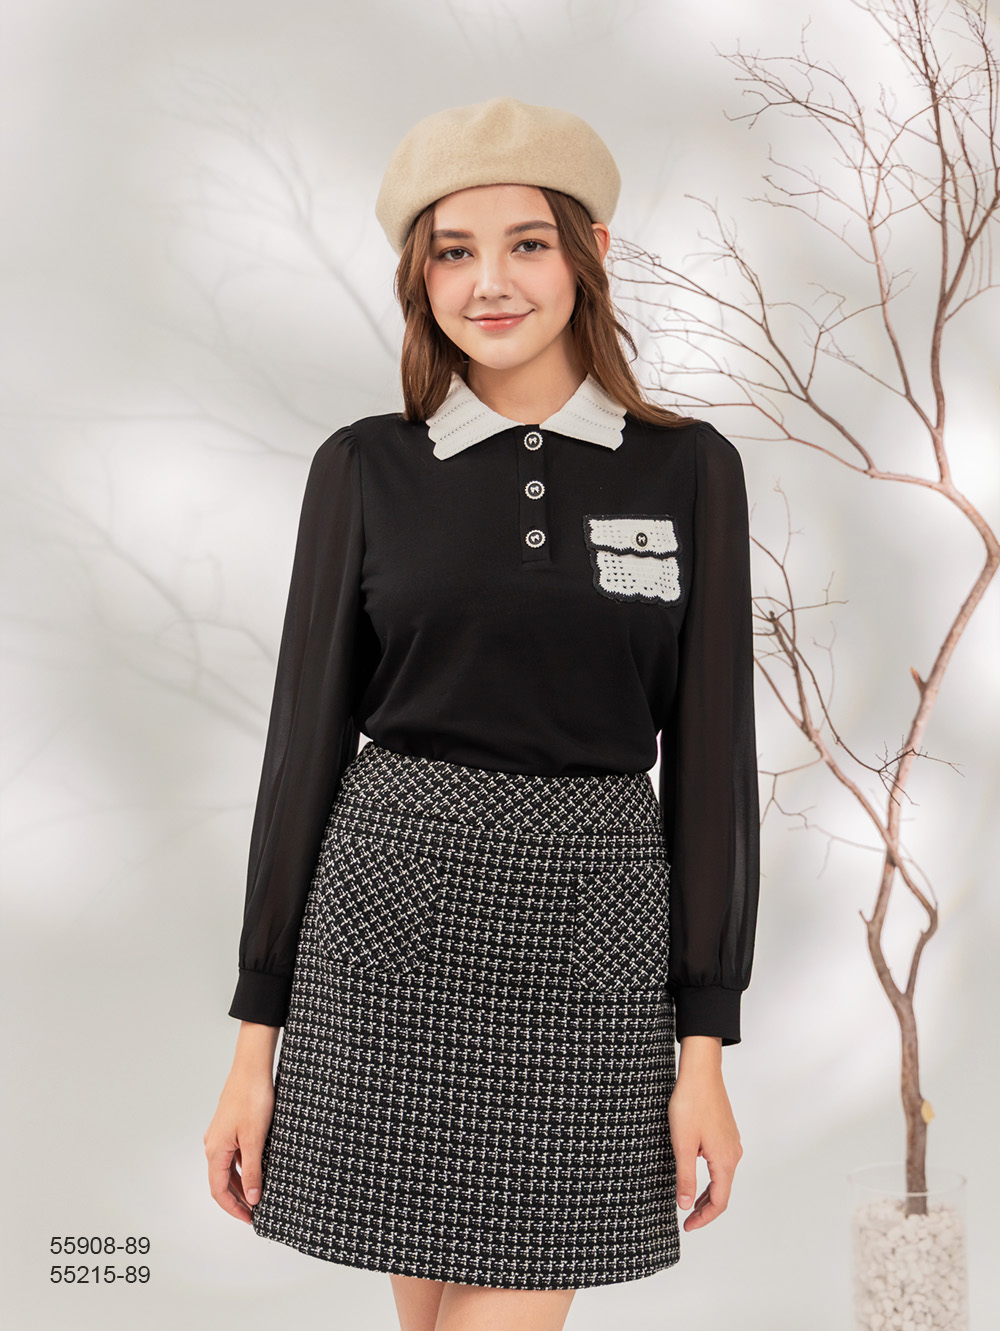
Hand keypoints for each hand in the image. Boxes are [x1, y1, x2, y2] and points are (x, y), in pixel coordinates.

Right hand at [204, 1023, 278, 1223]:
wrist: (252, 1066)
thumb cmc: (252, 1098)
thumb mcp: (256, 1139)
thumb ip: (252, 1171)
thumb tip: (252, 1199)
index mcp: (215, 1150)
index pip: (219, 1191)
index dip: (233, 1209)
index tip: (250, 1219)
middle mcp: (213, 1144)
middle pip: (221, 1181)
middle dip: (237, 1199)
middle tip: (255, 1212)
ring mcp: (220, 1134)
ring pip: (227, 1168)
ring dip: (240, 1184)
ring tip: (258, 1195)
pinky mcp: (229, 1126)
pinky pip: (233, 1154)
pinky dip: (243, 1166)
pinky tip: (258, 1169)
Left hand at [668, 1053, 742, 1231]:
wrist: (701, 1071)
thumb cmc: (691, 1103)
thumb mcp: (682, 1144)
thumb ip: (685, 1177)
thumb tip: (685, 1205)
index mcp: (725, 1160)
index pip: (719, 1201)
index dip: (703, 1218)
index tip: (687, 1226)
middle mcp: (733, 1153)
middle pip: (723, 1191)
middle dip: (705, 1209)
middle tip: (687, 1220)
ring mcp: (732, 1141)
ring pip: (722, 1176)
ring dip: (707, 1192)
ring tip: (689, 1201)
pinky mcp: (726, 1131)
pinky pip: (720, 1161)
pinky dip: (709, 1175)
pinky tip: (695, 1171)